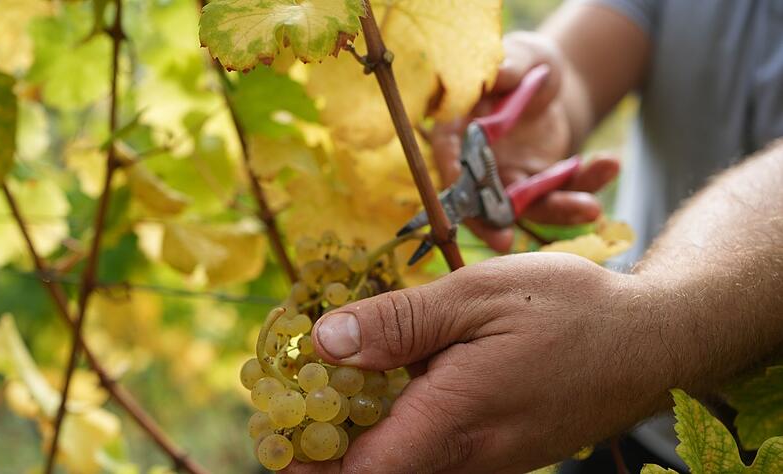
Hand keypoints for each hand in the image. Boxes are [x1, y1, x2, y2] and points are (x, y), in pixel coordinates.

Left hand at [283, 253, 672, 473]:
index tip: (274, 435)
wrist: (652, 338)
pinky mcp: (506, 451)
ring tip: (338, 387)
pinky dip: (405, 427)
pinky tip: (400, 384)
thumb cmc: (569, 308)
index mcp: (454, 419)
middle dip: (328, 447)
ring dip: (365, 436)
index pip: (362, 472)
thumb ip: (400, 322)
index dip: (308, 462)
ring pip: (409, 463)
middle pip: (379, 472)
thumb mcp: (476, 295)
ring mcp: (491, 459)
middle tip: (291, 408)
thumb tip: (327, 341)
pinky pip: (440, 451)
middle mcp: (470, 456)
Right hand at [430, 32, 618, 251]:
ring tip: (592, 208)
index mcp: (458, 129)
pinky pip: (563, 192)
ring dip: (558, 210)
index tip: (466, 197)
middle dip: (491, 224)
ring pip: (528, 206)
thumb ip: (511, 64)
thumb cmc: (524, 63)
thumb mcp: (521, 55)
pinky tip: (610, 164)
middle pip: (478, 200)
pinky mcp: (540, 185)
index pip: (449, 158)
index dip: (453, 180)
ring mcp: (509, 179)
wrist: (549, 81)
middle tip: (504, 243)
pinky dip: (587, 185)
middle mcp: (478, 163)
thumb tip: (498, 75)